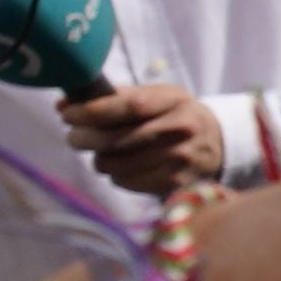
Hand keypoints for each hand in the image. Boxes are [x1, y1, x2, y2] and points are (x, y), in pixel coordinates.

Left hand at [59, 81, 234, 194]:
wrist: (218, 145)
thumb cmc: (174, 116)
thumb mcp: (156, 97)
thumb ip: (113, 98)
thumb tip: (62, 105)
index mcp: (174, 100)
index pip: (128, 105)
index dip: (92, 111)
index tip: (68, 114)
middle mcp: (180, 129)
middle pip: (115, 138)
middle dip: (83, 137)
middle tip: (74, 137)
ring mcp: (179, 159)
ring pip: (115, 164)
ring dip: (99, 159)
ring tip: (104, 152)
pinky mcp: (175, 183)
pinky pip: (125, 181)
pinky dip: (117, 175)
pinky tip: (125, 167)